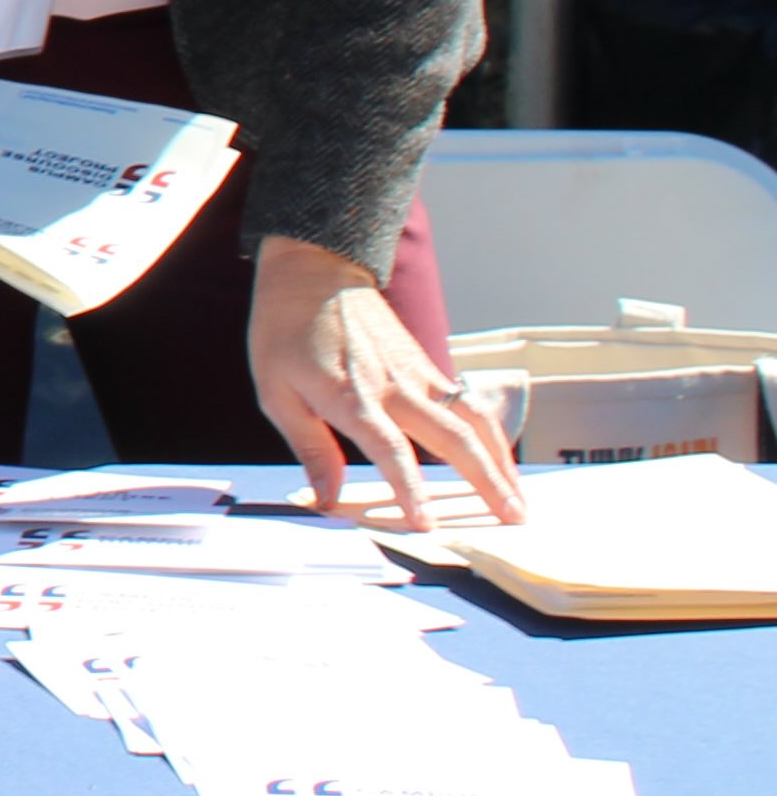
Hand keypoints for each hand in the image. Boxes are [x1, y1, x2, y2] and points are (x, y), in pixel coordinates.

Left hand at [249, 236, 524, 525]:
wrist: (314, 271)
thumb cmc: (286, 332)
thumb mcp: (276, 391)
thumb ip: (310, 448)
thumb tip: (327, 500)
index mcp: (351, 397)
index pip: (389, 450)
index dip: (409, 488)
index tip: (426, 524)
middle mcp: (395, 386)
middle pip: (454, 438)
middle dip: (486, 482)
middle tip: (511, 521)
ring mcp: (419, 374)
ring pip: (475, 420)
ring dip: (502, 461)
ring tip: (520, 499)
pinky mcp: (430, 365)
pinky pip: (470, 404)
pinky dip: (492, 435)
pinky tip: (501, 460)